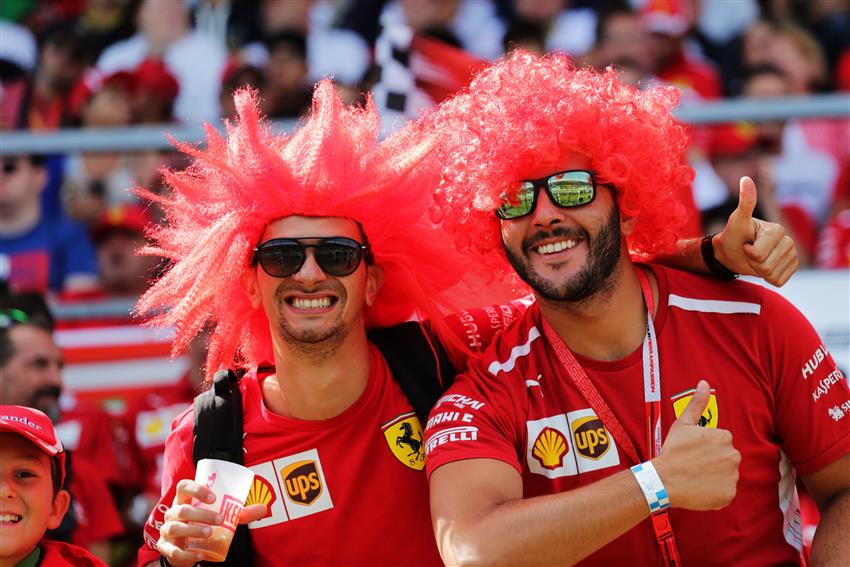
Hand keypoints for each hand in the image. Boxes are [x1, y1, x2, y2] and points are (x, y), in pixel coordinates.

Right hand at [156, 479, 266, 566]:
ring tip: (209, 533)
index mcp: (185, 499)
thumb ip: (240, 513)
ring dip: (193, 530)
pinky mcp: (165, 547)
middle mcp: (173, 512)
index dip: (196, 489)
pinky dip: (185, 554)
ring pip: (175, 528)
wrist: (188, 547)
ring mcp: (167, 530)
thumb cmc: (204, 524)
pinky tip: (198, 555)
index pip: (184, 486)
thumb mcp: (221, 516)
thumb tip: (264, 508)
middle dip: (201, 514)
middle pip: (182, 509)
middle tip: (220, 519)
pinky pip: (172, 551)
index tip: (213, 497)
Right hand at [653, 380, 740, 510]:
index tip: (694, 451)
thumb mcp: (683, 424)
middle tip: (694, 464)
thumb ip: (697, 403)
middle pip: (726, 458)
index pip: (721, 441)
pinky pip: (725, 492)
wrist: (664, 480)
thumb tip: (704, 383)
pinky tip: (700, 488)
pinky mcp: (729, 494)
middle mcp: (734, 455)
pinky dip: (715, 492)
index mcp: (725, 437)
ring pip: (726, 475)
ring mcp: (732, 476)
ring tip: (695, 476)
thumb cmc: (673, 451)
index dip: (706, 447)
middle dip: (713, 461)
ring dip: (714, 476)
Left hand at [713, 176, 797, 285]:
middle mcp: (788, 241)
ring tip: (755, 259)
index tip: (746, 243)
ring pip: (773, 275)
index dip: (748, 252)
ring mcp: (791, 255)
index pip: (758, 253)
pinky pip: (780, 281)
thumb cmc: (733, 235)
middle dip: (753, 262)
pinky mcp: (790, 268)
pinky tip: (763, 267)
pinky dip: (768, 278)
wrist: (731, 252)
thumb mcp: (736, 220)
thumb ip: (745, 202)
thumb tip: (745, 179)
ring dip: (759, 271)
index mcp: (777, 230)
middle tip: (748, 252)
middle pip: (767, 266)